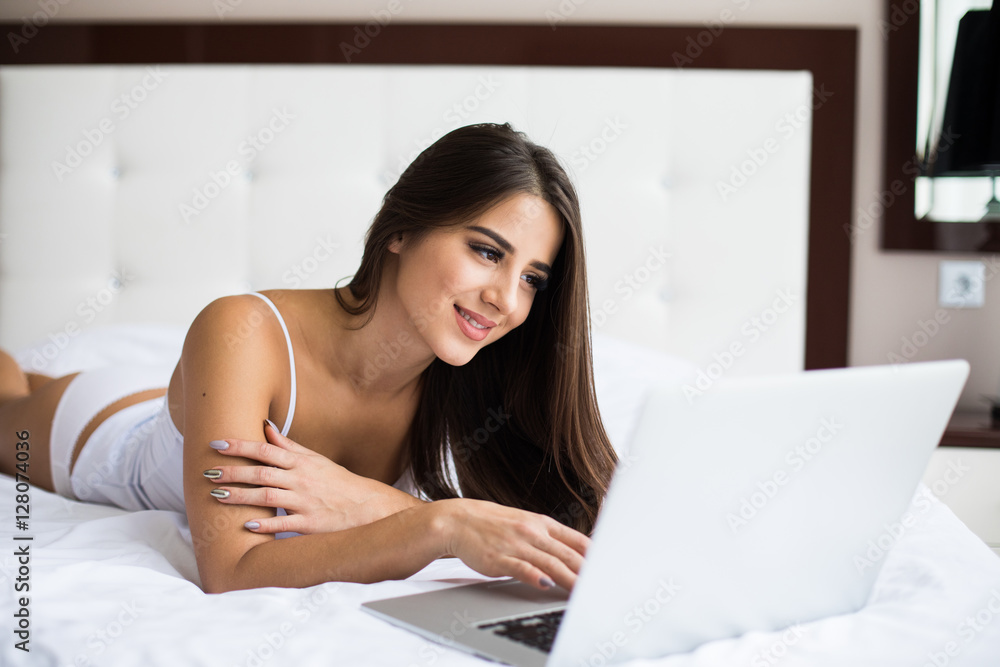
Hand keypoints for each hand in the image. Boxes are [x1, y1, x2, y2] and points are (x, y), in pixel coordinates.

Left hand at [205, 421, 422, 533]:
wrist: (366, 506)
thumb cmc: (336, 482)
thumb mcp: (314, 460)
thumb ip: (288, 446)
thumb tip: (265, 427)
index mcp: (301, 462)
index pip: (266, 450)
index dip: (240, 446)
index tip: (216, 444)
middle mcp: (301, 480)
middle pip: (261, 473)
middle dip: (233, 472)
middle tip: (207, 472)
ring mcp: (305, 502)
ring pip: (267, 497)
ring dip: (240, 497)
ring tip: (216, 497)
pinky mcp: (310, 524)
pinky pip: (284, 524)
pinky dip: (265, 525)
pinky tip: (246, 525)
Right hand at [433, 498, 589, 591]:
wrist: (457, 521)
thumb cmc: (492, 525)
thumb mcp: (526, 524)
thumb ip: (549, 538)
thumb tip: (575, 553)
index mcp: (542, 523)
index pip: (578, 541)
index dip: (596, 558)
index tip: (610, 571)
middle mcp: (533, 532)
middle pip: (569, 555)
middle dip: (588, 573)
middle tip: (603, 588)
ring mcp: (517, 545)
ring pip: (551, 563)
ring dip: (570, 579)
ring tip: (584, 593)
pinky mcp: (499, 558)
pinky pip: (521, 567)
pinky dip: (535, 576)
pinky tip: (546, 584)